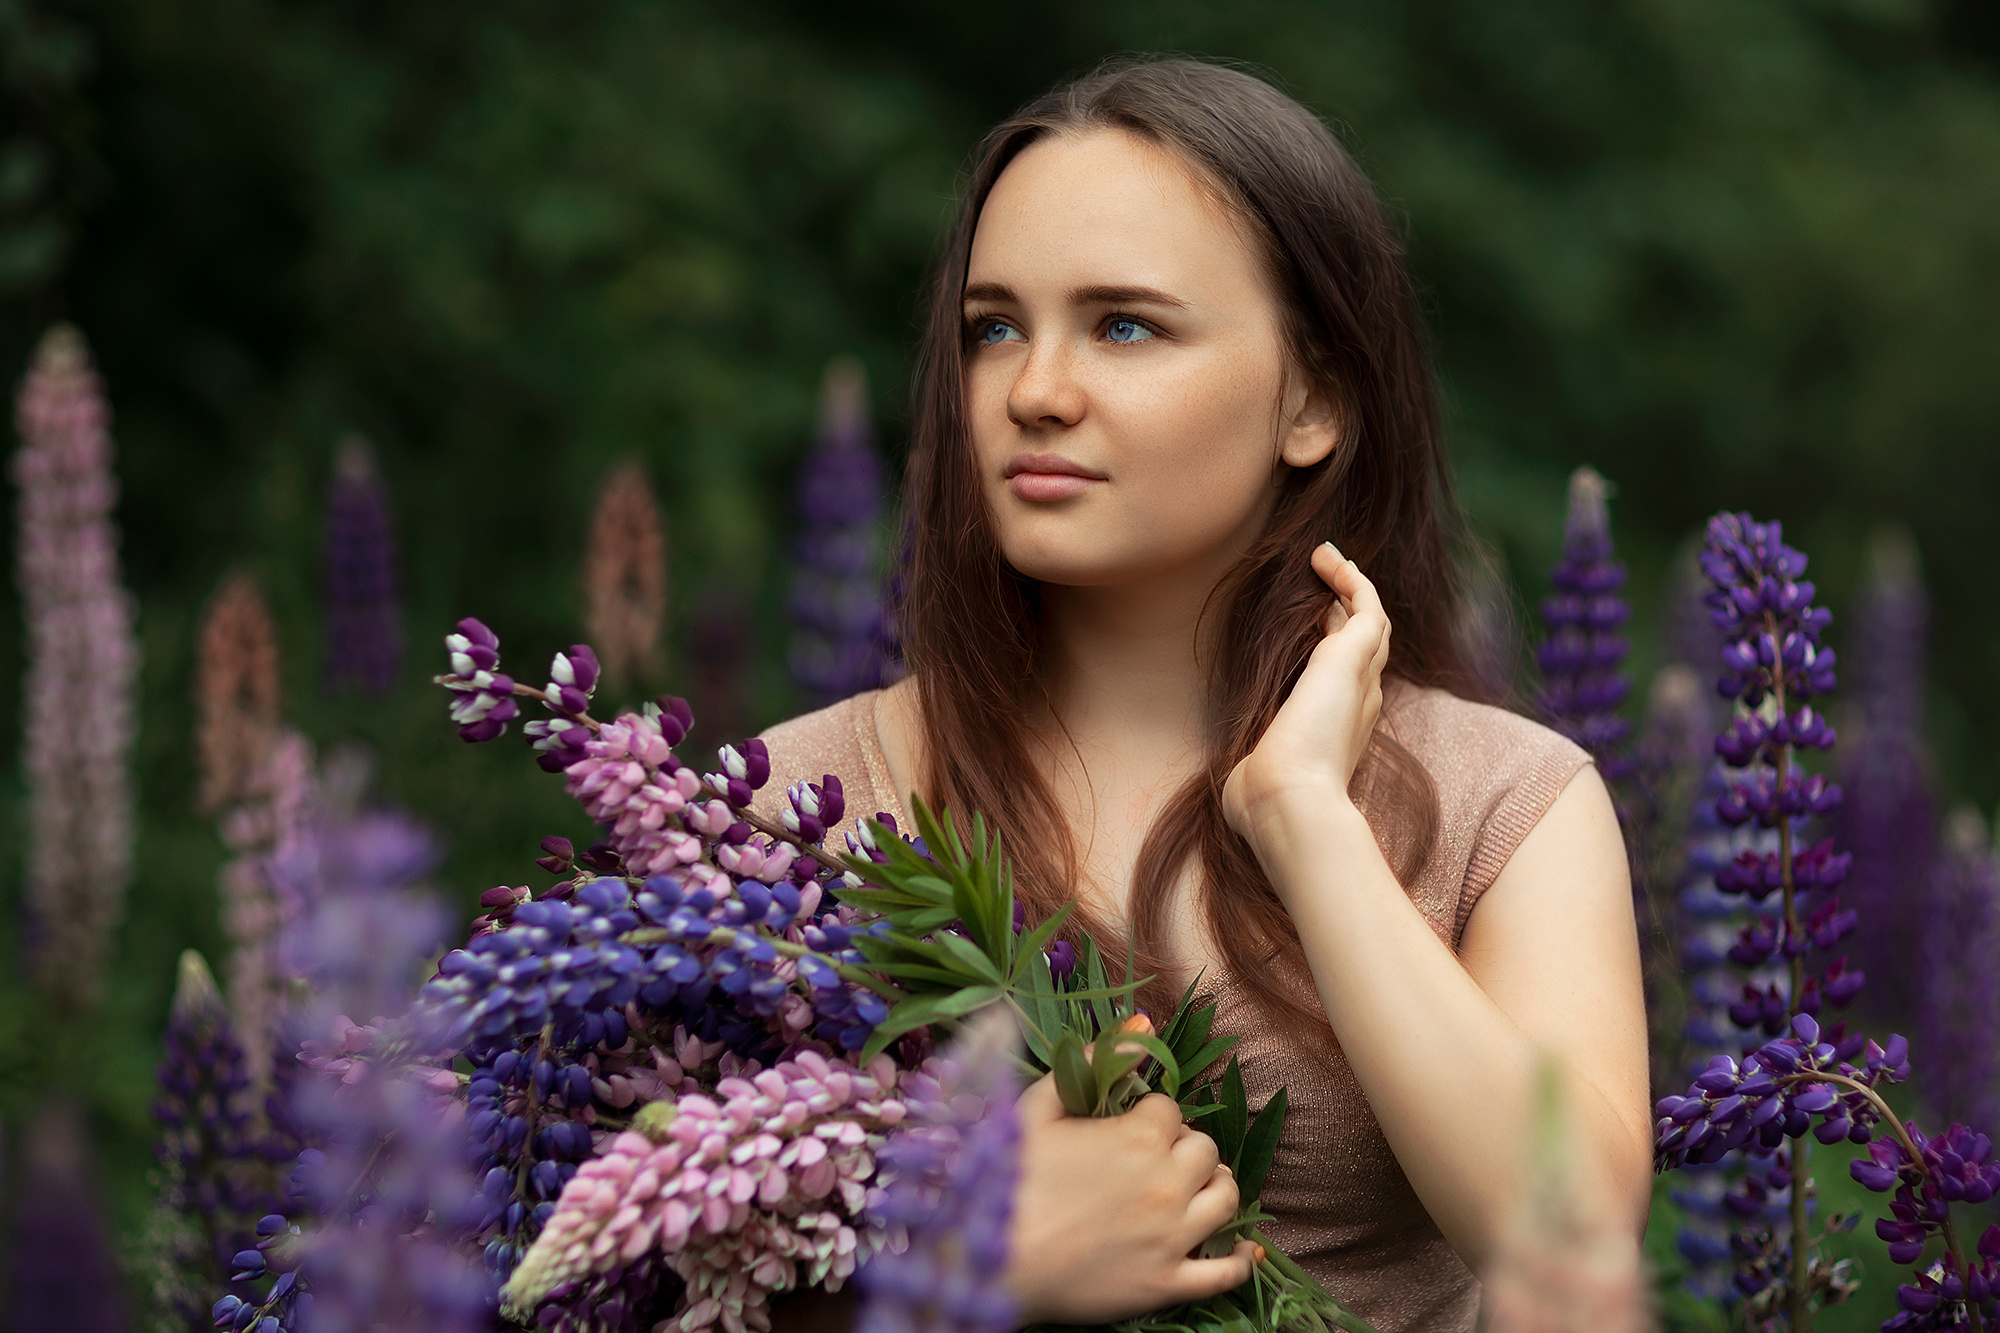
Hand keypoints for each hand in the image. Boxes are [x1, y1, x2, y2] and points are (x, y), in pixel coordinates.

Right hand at [1005, 1075, 1256, 1322]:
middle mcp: (1168, 1182)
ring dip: (1214, 1188)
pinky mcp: (1168, 1283)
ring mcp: (1173, 1237)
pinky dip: (1241, 1259)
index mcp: (1140, 1136)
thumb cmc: (1006, 1179)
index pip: (1171, 1110)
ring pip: (1226, 1199)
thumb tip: (1139, 1025)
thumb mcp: (1037, 1108)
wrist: (988, 1259)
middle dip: (1183, 1148)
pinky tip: (1241, 1248)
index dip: (1151, 1116)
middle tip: (1156, 1159)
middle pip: (1205, 1150)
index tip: (1130, 1127)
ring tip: (1193, 1190)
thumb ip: (1088, 1063)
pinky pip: (1226, 1272)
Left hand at [1222, 543, 1389, 855]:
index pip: (1345, 683)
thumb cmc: (1265, 800)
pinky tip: (1326, 558)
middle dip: (1350, 614)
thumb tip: (1237, 778)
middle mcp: (1358, 703)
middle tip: (1333, 584)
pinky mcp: (1354, 657)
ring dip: (1352, 587)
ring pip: (1371, 622)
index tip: (1318, 628)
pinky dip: (1351, 578)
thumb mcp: (1257, 776)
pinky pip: (1365, 604)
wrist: (1288, 800)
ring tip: (1329, 560)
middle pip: (1365, 648)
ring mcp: (1361, 679)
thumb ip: (1253, 769)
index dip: (1334, 652)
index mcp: (1339, 732)